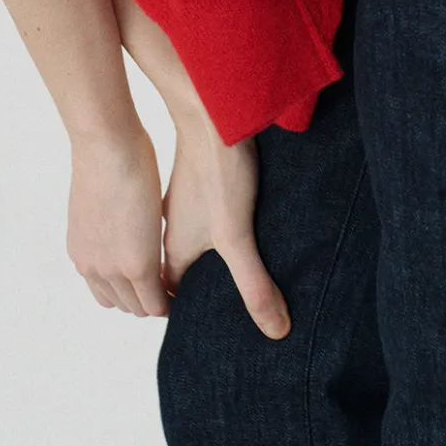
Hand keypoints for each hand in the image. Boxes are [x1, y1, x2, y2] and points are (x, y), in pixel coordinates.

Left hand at [67, 119, 169, 317]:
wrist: (106, 146)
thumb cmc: (106, 157)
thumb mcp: (103, 203)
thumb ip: (111, 226)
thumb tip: (127, 224)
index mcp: (83, 253)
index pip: (109, 293)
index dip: (133, 292)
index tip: (154, 283)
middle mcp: (93, 268)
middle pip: (124, 304)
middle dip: (146, 298)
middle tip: (171, 285)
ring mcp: (113, 270)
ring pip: (140, 308)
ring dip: (158, 300)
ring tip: (180, 283)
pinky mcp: (138, 266)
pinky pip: (157, 302)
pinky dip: (170, 300)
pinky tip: (185, 285)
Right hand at [162, 107, 290, 339]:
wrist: (210, 113)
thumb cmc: (219, 173)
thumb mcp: (238, 236)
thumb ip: (253, 285)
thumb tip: (276, 332)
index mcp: (173, 249)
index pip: (169, 295)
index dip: (186, 314)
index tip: (210, 330)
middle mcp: (170, 228)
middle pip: (177, 272)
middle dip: (197, 292)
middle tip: (230, 310)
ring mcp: (181, 204)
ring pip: (187, 245)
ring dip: (206, 263)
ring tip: (241, 276)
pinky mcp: (196, 184)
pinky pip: (197, 220)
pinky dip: (212, 234)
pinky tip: (239, 230)